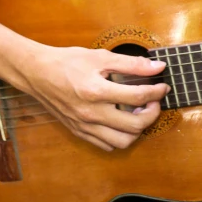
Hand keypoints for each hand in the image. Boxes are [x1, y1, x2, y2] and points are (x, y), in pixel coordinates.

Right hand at [21, 45, 169, 151]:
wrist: (38, 73)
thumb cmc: (67, 62)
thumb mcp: (100, 56)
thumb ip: (131, 64)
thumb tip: (157, 67)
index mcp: (96, 91)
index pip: (138, 96)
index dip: (157, 91)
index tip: (163, 85)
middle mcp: (91, 114)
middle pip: (134, 125)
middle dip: (152, 113)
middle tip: (155, 101)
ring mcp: (85, 126)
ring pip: (122, 142)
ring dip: (138, 129)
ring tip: (140, 112)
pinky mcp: (79, 132)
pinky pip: (107, 145)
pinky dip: (120, 137)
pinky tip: (123, 121)